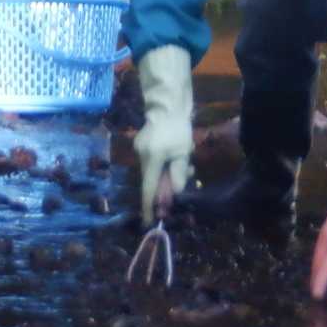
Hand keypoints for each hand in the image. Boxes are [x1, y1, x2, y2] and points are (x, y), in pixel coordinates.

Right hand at [134, 45, 193, 223]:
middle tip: (187, 176)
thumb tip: (174, 194)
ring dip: (169, 173)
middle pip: (152, 181)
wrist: (167, 105)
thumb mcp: (183, 152)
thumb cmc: (177, 128)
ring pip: (154, 171)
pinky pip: (153, 162)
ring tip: (187, 163)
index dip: (149, 207)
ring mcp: (139, 149)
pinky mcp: (142, 145)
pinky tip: (176, 155)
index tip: (149, 221)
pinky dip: (164, 164)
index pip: (148, 189)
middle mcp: (141, 156)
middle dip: (168, 185)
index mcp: (151, 160)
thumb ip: (178, 175)